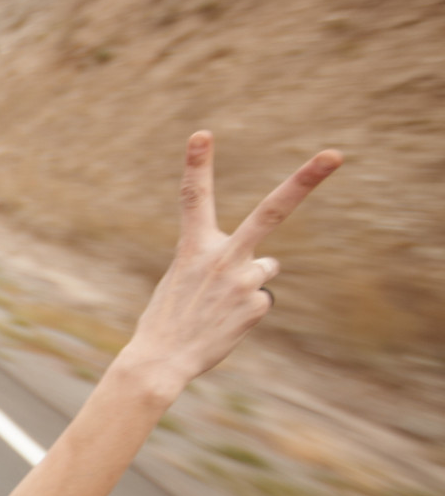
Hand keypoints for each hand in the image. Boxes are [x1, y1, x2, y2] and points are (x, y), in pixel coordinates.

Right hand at [121, 132, 341, 390]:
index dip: (197, 164)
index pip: (194, 198)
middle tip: (335, 154)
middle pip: (271, 211)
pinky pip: (260, 299)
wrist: (160, 361)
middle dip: (305, 181)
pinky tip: (225, 323)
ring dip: (248, 282)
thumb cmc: (168, 318)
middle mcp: (222, 257)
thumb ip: (224, 261)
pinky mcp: (257, 305)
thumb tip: (272, 262)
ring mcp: (243, 280)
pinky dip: (245, 311)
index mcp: (192, 248)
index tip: (201, 134)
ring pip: (265, 268)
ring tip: (218, 307)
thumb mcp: (184, 279)